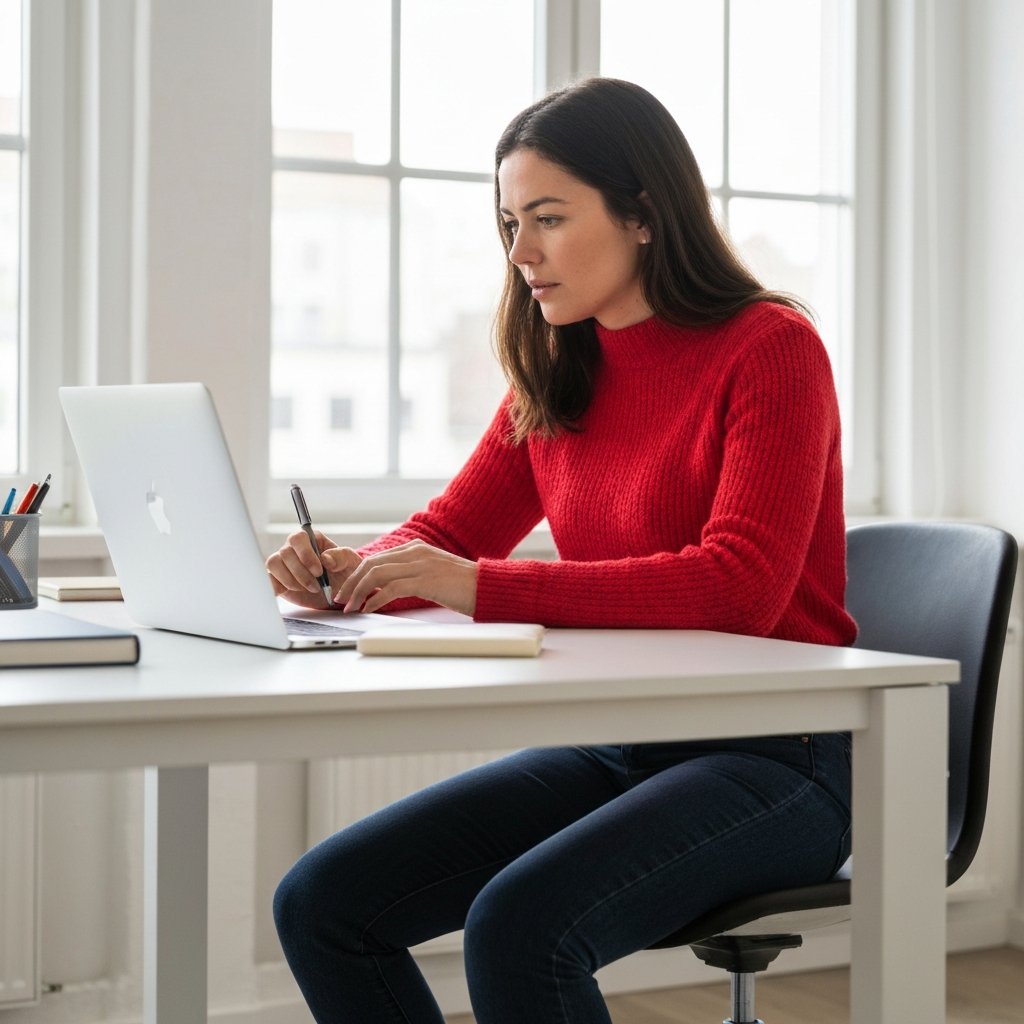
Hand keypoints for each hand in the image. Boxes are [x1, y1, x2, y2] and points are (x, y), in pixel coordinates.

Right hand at [266, 530, 361, 609]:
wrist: (340, 592)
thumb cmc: (346, 572)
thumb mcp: (351, 562)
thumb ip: (341, 556)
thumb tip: (325, 558)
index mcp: (311, 539)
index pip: (297, 538)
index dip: (305, 555)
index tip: (319, 571)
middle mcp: (294, 548)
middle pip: (285, 553)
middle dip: (301, 573)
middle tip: (316, 586)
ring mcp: (285, 563)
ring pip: (273, 564)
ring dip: (290, 580)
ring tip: (307, 589)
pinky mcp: (278, 579)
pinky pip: (267, 578)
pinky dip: (274, 586)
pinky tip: (287, 592)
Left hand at [335, 540, 477, 616]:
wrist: (488, 586)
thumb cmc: (464, 586)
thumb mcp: (434, 574)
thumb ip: (412, 575)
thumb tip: (387, 589)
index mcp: (416, 548)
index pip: (377, 558)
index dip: (357, 574)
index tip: (347, 590)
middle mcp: (416, 552)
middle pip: (371, 564)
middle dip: (351, 583)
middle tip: (341, 600)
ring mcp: (421, 564)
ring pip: (377, 574)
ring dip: (358, 592)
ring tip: (350, 608)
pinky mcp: (426, 580)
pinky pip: (392, 588)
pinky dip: (376, 599)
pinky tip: (369, 609)